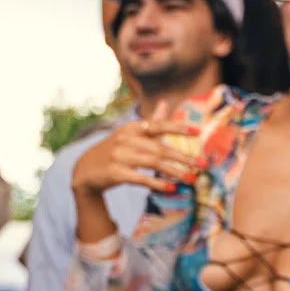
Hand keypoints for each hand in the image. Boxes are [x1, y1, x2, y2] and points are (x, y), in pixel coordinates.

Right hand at [71, 103, 200, 198]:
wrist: (86, 170)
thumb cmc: (115, 150)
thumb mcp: (130, 134)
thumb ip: (151, 121)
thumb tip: (165, 102)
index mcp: (132, 128)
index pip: (158, 125)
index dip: (178, 128)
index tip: (198, 132)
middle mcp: (126, 139)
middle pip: (160, 148)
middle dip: (184, 157)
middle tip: (203, 165)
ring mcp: (119, 156)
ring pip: (153, 163)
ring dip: (175, 172)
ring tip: (192, 179)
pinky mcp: (114, 173)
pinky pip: (140, 178)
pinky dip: (157, 182)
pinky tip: (171, 188)